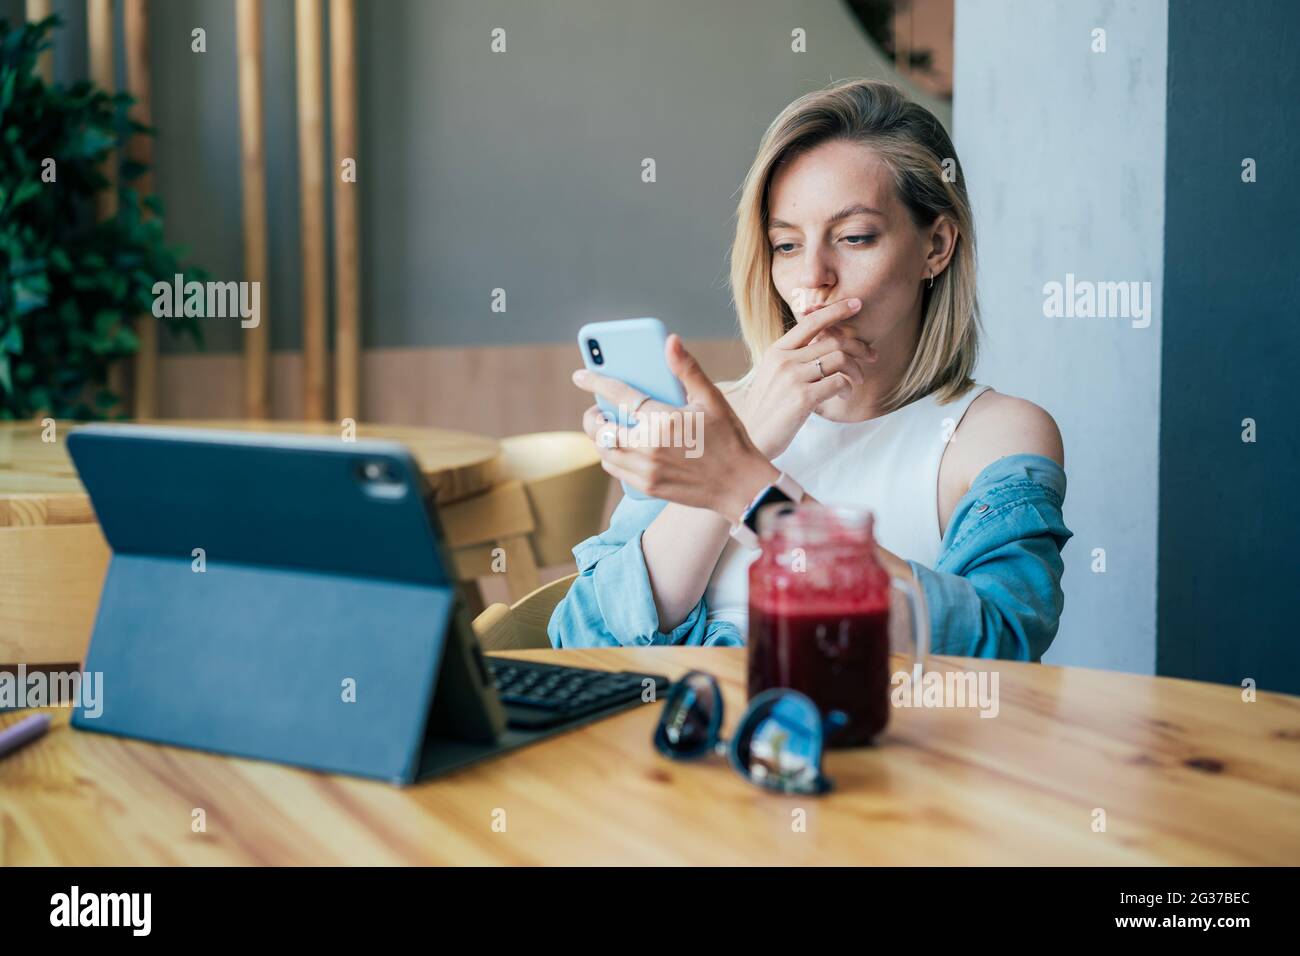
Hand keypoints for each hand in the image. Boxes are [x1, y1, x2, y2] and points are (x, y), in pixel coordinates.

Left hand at [572, 335, 779, 523]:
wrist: (741, 486)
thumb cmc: (730, 439)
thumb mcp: (712, 399)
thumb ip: (687, 369)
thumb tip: (670, 340)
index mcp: (664, 420)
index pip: (620, 396)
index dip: (596, 382)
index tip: (580, 376)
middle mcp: (649, 447)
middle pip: (602, 429)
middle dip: (593, 416)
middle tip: (598, 409)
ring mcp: (646, 470)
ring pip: (604, 451)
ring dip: (601, 438)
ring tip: (610, 426)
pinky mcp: (647, 487)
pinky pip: (615, 470)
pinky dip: (611, 456)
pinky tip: (622, 447)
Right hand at [732, 297, 875, 458]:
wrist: (753, 438)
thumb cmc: (768, 410)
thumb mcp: (774, 377)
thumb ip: (795, 360)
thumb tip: (829, 347)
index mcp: (776, 351)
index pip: (811, 322)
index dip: (836, 310)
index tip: (857, 303)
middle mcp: (783, 360)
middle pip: (833, 340)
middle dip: (859, 347)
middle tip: (871, 357)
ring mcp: (792, 378)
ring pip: (839, 359)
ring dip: (856, 370)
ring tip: (856, 382)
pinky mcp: (803, 398)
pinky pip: (838, 382)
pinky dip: (847, 387)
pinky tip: (844, 395)